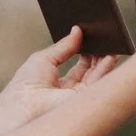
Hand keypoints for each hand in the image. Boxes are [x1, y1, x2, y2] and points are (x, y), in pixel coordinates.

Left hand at [0, 28, 119, 119]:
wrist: (22, 105)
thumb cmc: (26, 84)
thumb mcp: (45, 58)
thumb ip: (64, 46)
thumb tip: (77, 30)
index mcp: (58, 85)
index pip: (79, 68)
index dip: (87, 53)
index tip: (94, 38)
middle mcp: (70, 93)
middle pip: (91, 72)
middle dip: (99, 54)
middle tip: (105, 38)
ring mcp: (78, 98)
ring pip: (98, 77)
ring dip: (106, 59)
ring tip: (112, 42)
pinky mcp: (85, 101)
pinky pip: (100, 82)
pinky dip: (107, 67)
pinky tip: (111, 54)